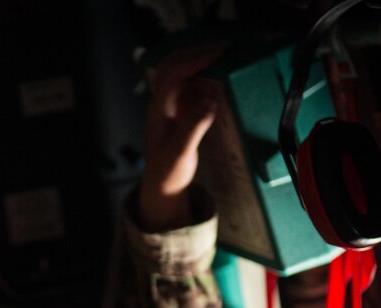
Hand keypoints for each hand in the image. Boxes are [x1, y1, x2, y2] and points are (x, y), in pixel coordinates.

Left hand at [139, 44, 224, 231]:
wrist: (161, 187)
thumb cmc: (168, 173)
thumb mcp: (182, 152)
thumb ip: (194, 126)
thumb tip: (210, 101)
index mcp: (158, 111)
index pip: (173, 75)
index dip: (194, 61)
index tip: (218, 54)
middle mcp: (160, 105)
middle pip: (171, 66)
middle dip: (194, 52)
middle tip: (222, 47)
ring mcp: (167, 107)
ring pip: (177, 73)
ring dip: (196, 60)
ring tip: (220, 54)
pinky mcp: (176, 112)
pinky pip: (185, 85)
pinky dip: (200, 75)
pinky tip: (216, 75)